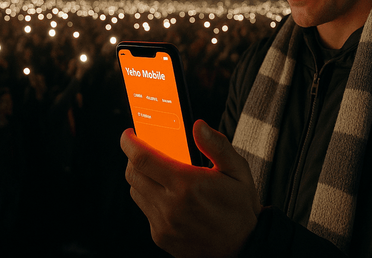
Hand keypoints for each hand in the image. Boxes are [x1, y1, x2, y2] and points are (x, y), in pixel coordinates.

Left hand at [121, 120, 260, 257]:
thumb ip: (216, 146)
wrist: (243, 248)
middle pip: (132, 174)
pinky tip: (168, 195)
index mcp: (186, 185)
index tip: (128, 134)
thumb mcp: (238, 171)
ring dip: (141, 177)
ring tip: (159, 172)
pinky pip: (145, 210)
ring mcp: (163, 224)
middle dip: (133, 157)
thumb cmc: (240, 208)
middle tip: (145, 149)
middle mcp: (170, 206)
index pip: (143, 159)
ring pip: (135, 192)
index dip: (129, 143)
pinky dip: (150, 197)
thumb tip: (198, 126)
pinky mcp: (161, 236)